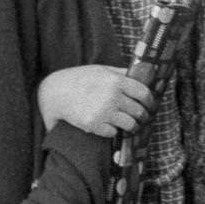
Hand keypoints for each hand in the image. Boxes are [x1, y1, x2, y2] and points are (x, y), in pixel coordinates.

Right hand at [37, 65, 155, 138]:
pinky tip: (106, 125)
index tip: (150, 106)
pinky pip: (113, 133)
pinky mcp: (93, 125)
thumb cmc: (79, 79)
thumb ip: (121, 73)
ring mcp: (103, 111)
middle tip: (141, 118)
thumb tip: (142, 74)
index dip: (150, 102)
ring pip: (130, 125)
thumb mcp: (101, 70)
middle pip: (139, 111)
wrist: (54, 92)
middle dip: (142, 116)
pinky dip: (112, 131)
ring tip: (127, 125)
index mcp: (116, 80)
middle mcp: (112, 96)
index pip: (144, 93)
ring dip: (130, 126)